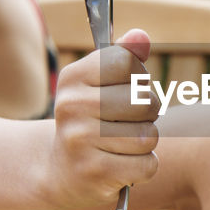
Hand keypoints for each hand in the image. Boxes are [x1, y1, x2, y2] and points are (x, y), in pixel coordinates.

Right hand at [47, 29, 160, 209]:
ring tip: (122, 144)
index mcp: (73, 77)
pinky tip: (122, 165)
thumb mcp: (99, 84)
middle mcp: (72, 106)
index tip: (124, 91)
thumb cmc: (91, 120)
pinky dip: (143, 167)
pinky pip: (147, 165)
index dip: (138, 79)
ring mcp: (81, 140)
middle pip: (145, 101)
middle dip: (147, 114)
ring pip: (149, 136)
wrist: (61, 171)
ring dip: (145, 143)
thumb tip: (142, 37)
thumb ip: (124, 57)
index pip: (128, 63)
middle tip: (126, 123)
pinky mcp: (94, 172)